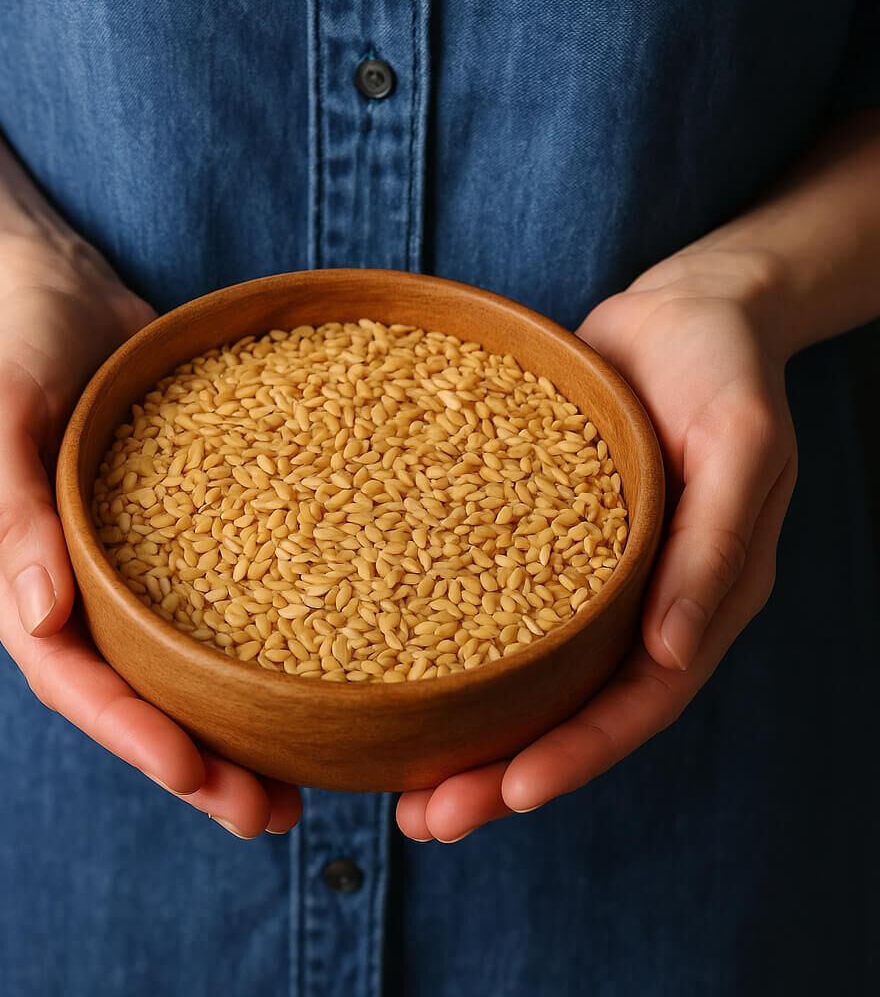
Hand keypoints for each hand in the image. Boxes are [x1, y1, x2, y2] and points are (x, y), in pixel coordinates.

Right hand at [0, 244, 301, 836]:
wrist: (59, 293)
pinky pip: (213, 607)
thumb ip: (6, 509)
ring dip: (230, 731)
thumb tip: (40, 620)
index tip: (195, 777)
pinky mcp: (177, 538)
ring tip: (298, 785)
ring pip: (176, 669)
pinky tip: (309, 682)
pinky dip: (252, 655)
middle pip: (131, 696)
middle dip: (194, 763)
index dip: (128, 733)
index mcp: (19, 572)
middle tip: (269, 815)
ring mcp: (127, 566)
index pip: (70, 676)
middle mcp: (74, 586)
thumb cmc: (19, 343)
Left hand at [396, 250, 796, 841]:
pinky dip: (453, 653)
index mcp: (696, 601)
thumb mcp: (740, 444)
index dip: (578, 755)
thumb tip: (672, 653)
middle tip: (425, 821)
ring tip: (397, 781)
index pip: (637, 704)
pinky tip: (395, 674)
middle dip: (503, 773)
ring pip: (528, 678)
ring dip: (469, 735)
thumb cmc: (722, 369)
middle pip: (570, 712)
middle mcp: (638, 606)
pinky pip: (497, 609)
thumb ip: (716, 545)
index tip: (508, 795)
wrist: (681, 313)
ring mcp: (585, 580)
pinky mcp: (537, 541)